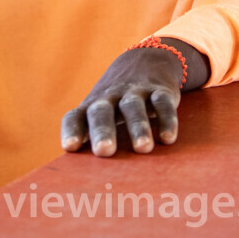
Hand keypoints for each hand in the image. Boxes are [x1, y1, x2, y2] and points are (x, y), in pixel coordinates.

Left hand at [61, 45, 185, 156]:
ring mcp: (134, 92)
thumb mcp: (101, 115)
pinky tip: (168, 138)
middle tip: (103, 151)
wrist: (145, 60)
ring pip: (133, 107)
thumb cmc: (116, 104)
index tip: (70, 147)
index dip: (72, 130)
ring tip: (143, 148)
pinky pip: (162, 103)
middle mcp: (109, 98)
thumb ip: (94, 139)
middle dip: (102, 131)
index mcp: (90, 107)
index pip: (75, 116)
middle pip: (102, 112)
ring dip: (137, 127)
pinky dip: (166, 119)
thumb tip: (86, 177)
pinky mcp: (159, 90)